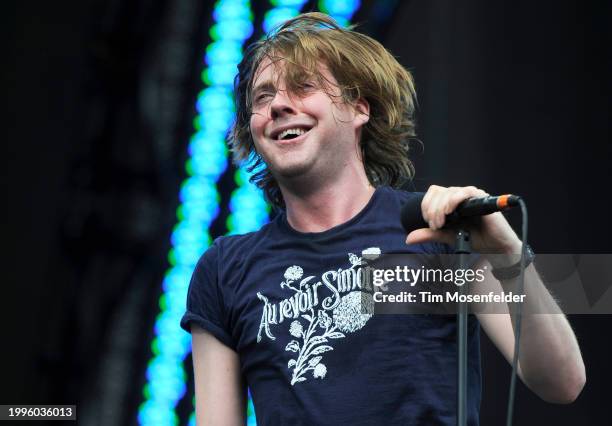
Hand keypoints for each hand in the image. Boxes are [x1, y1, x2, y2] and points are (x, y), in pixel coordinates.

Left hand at [405, 185, 522, 263]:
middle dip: (432, 210)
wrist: (494, 248)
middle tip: (435, 226)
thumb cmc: (474, 239)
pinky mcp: (482, 198)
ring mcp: (471, 196)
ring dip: (440, 208)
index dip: (426, 205)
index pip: (433, 193)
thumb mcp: (447, 236)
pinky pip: (465, 191)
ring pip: (449, 192)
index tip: (429, 222)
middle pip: (438, 192)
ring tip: (442, 223)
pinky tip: (450, 211)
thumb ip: (429, 234)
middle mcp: (460, 196)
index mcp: (451, 201)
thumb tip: (409, 238)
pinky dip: (454, 200)